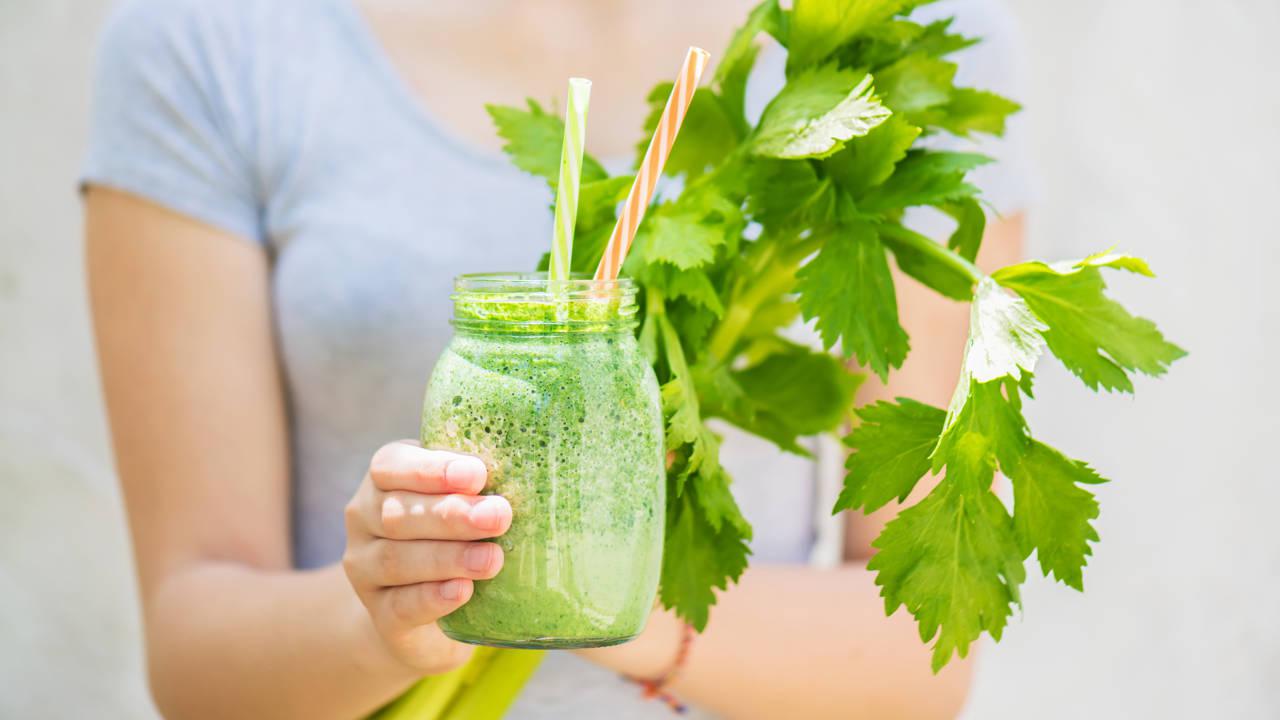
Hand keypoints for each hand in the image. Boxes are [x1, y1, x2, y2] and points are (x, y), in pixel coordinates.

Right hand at [342, 440, 511, 674]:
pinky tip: (462, 591)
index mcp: (384, 479)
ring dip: (448, 558)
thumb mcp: (463, 499)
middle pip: (398, 514)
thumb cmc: (454, 533)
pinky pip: (400, 606)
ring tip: (491, 559)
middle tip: (499, 516)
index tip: (477, 474)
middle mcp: (365, 520)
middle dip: (452, 514)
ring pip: (397, 560)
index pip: (391, 464)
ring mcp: (365, 570)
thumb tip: (532, 472)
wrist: (421, 607)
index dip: (431, 469)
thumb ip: (481, 486)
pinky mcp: (379, 615)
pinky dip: (432, 598)